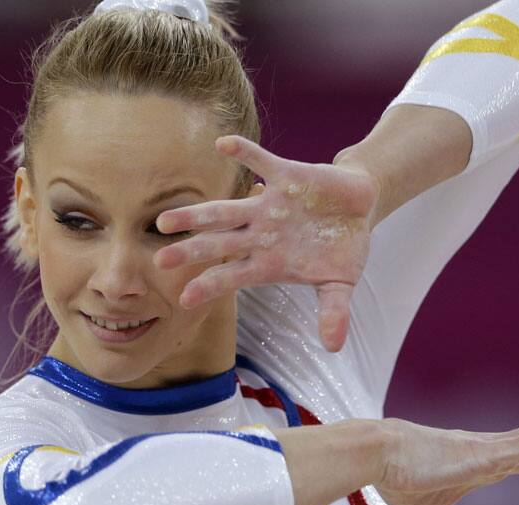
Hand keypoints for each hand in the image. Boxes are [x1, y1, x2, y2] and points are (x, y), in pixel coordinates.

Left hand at [154, 135, 381, 351]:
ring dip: (197, 214)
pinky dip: (244, 153)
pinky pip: (261, 162)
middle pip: (218, 244)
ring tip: (164, 220)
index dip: (210, 286)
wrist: (359, 207)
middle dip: (190, 252)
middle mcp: (259, 233)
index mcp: (268, 261)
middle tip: (159, 260)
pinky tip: (221, 144)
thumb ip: (334, 311)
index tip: (184, 300)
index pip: (232, 276)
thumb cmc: (342, 247)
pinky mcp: (286, 177)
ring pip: (225, 210)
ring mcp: (268, 205)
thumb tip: (334, 346)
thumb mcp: (340, 282)